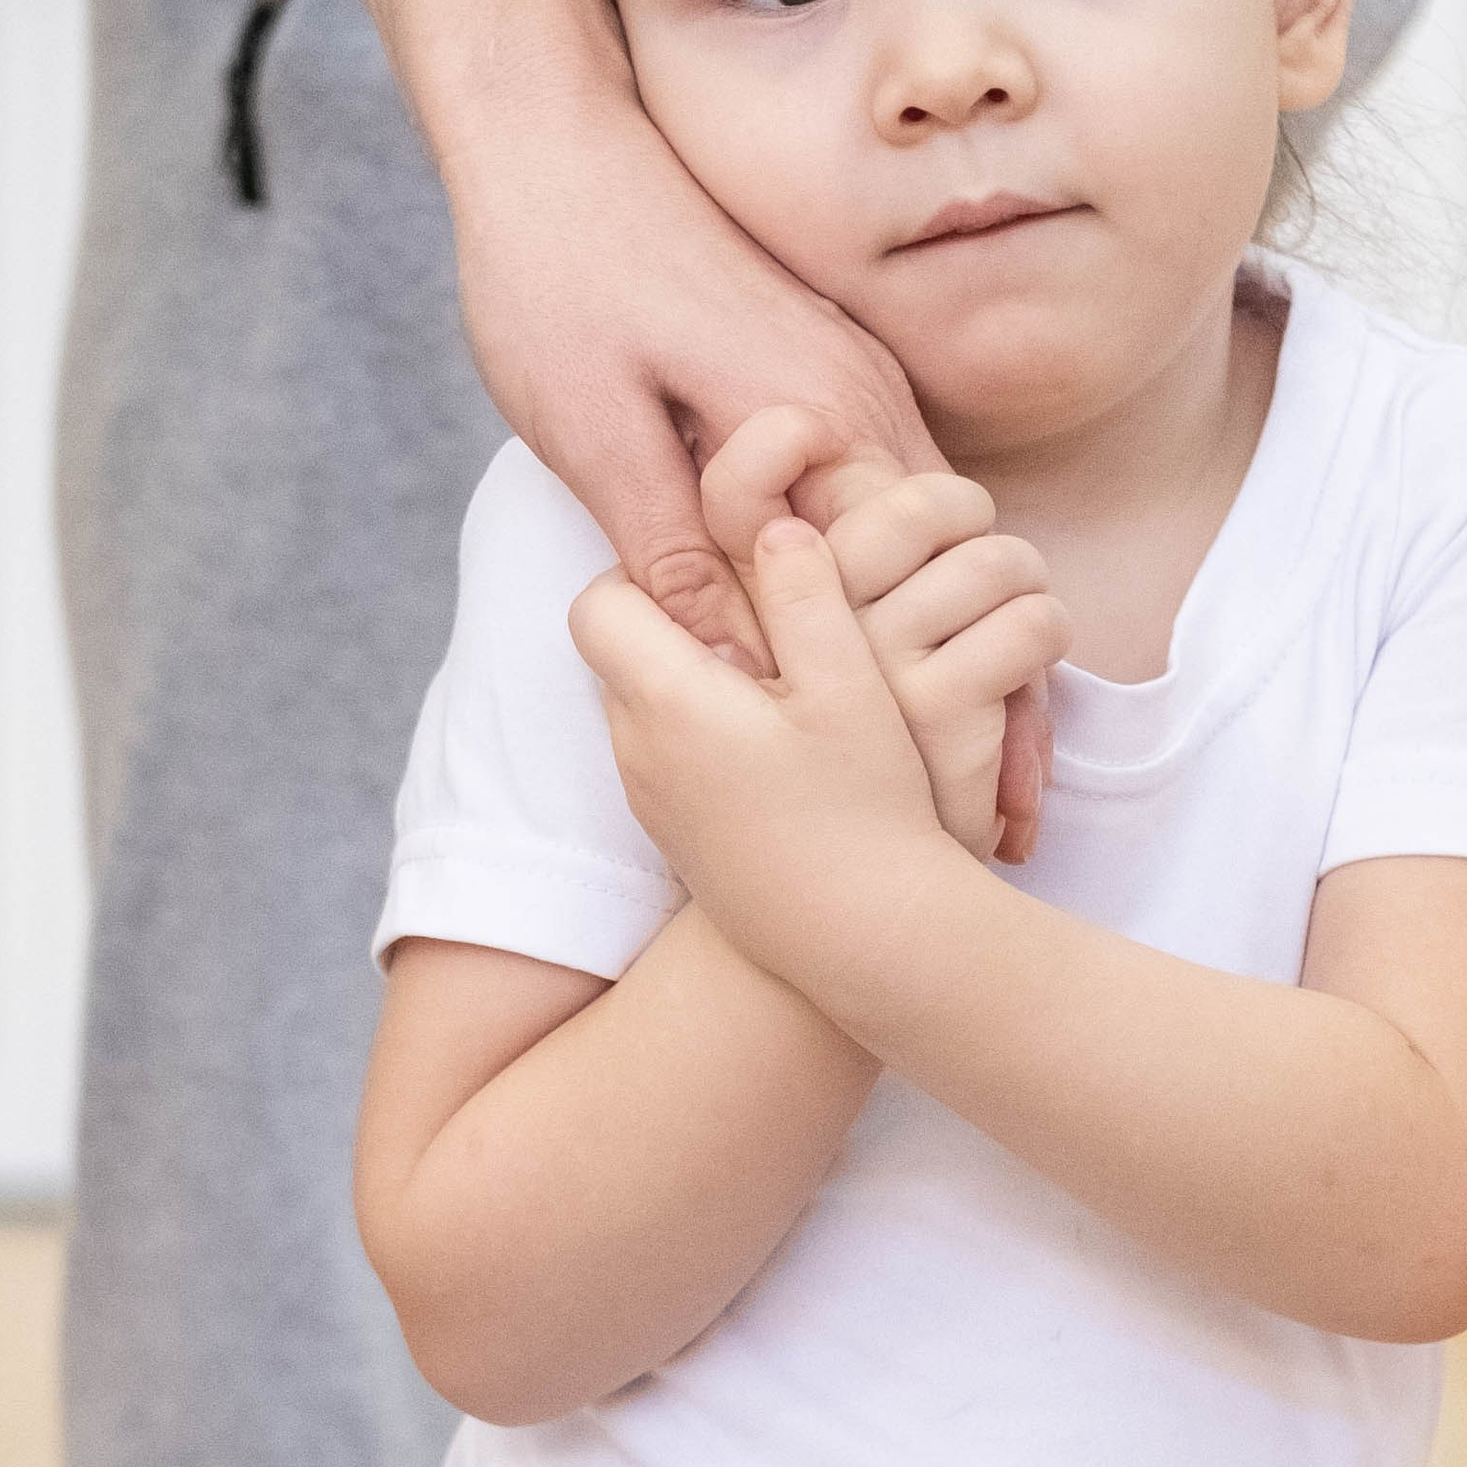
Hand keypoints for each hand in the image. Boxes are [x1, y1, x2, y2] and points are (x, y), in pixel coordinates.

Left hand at [451, 107, 1049, 855]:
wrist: (553, 145)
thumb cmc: (557, 279)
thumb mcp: (593, 424)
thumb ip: (670, 544)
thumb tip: (730, 663)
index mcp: (815, 415)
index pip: (913, 588)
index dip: (953, 704)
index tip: (977, 808)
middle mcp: (864, 397)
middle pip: (952, 572)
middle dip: (985, 697)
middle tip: (1009, 821)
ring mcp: (857, 381)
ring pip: (932, 540)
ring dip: (956, 646)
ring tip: (986, 771)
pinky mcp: (828, 371)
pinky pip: (893, 496)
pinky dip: (911, 580)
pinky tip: (912, 652)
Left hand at [571, 516, 996, 979]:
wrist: (865, 941)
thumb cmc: (865, 810)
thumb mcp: (851, 685)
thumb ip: (807, 594)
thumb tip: (774, 525)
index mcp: (667, 699)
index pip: (601, 602)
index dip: (653, 573)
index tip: (726, 576)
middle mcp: (637, 750)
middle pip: (619, 651)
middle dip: (678, 622)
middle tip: (764, 624)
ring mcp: (651, 800)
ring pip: (642, 704)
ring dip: (693, 680)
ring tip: (781, 689)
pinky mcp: (675, 837)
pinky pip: (665, 756)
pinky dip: (704, 733)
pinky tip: (780, 749)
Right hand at [698, 412, 1064, 860]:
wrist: (838, 904)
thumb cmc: (815, 773)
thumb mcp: (775, 667)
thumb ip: (782, 580)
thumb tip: (805, 476)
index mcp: (738, 610)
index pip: (739, 485)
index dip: (776, 442)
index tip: (817, 440)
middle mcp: (796, 630)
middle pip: (903, 502)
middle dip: (957, 506)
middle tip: (966, 528)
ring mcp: (867, 669)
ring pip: (987, 559)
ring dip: (1020, 571)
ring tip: (1011, 597)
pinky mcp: (935, 713)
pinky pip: (1028, 624)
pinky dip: (1046, 628)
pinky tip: (1031, 650)